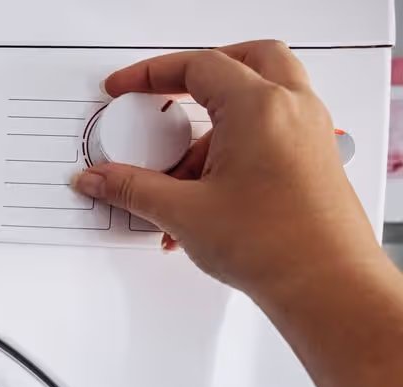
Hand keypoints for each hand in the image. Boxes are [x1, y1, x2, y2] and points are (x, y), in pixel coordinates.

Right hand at [71, 40, 382, 299]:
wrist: (326, 285)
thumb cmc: (278, 246)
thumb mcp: (184, 213)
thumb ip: (132, 188)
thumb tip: (100, 178)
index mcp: (258, 107)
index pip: (198, 66)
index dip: (151, 72)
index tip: (125, 87)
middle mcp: (291, 109)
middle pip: (243, 60)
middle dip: (198, 73)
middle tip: (165, 92)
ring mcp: (308, 132)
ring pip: (260, 97)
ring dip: (215, 122)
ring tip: (180, 171)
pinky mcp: (314, 158)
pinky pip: (271, 130)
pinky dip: (237, 144)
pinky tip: (207, 193)